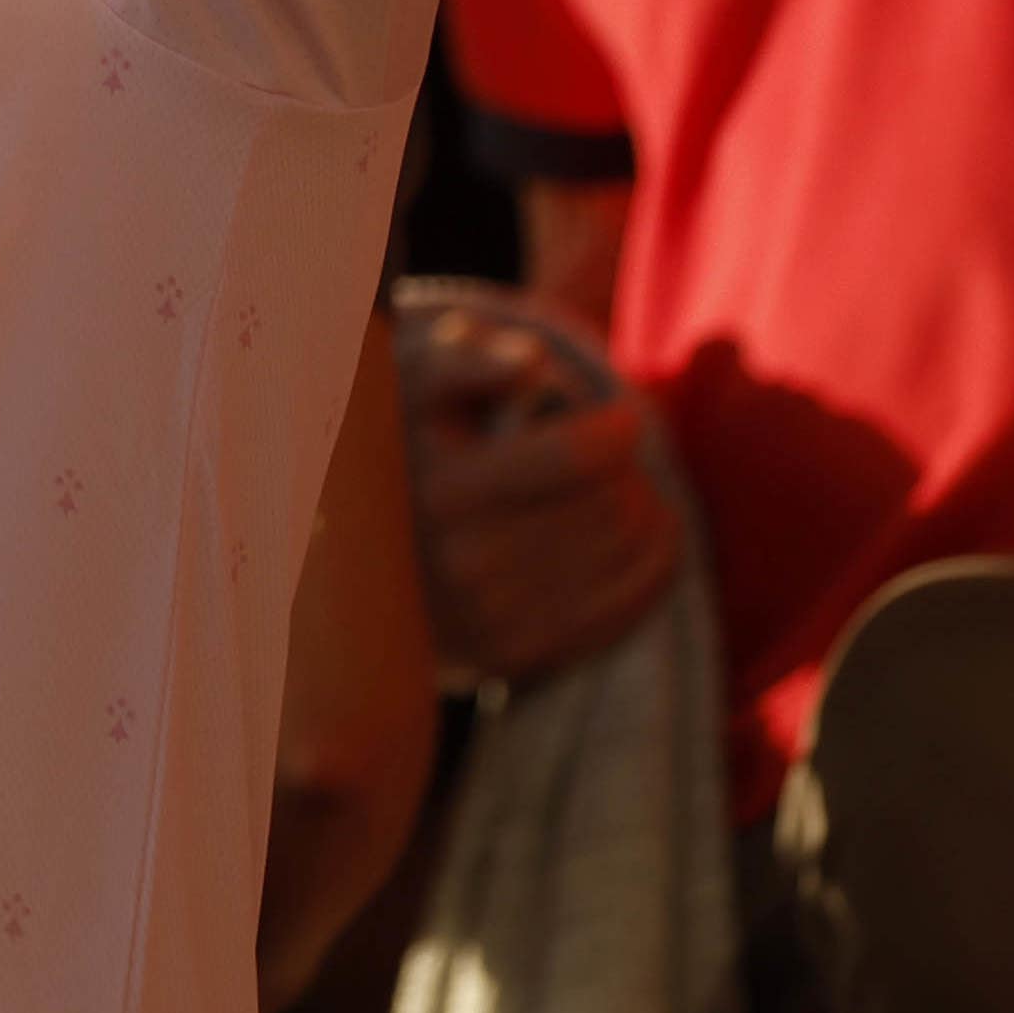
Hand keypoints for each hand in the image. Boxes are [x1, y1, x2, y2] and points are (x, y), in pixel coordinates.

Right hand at [403, 331, 683, 687]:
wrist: (358, 556)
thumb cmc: (411, 439)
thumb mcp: (419, 380)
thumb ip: (468, 355)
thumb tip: (528, 363)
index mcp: (442, 491)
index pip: (580, 457)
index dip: (617, 427)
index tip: (614, 420)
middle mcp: (467, 568)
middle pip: (615, 505)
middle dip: (629, 469)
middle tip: (605, 459)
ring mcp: (496, 623)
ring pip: (632, 550)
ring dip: (644, 508)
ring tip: (610, 491)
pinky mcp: (523, 657)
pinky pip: (637, 600)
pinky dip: (655, 558)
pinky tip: (627, 534)